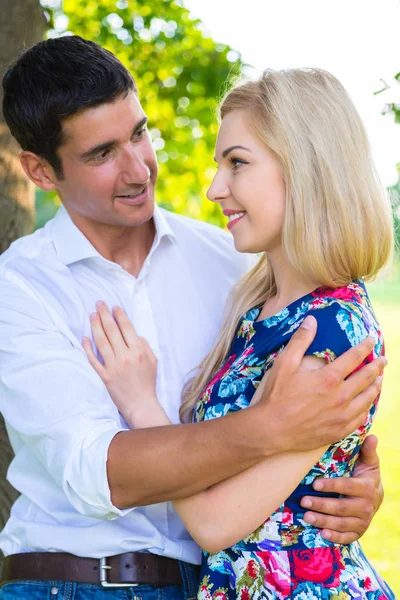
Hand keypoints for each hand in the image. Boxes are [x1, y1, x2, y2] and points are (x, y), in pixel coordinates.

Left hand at [82, 302, 160, 426]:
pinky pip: (94, 360)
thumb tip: (134, 334)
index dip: (120, 316)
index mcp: (138, 351)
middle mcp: (125, 357)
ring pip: (101, 342)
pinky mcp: (105, 376)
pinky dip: (88, 348)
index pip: (127, 329)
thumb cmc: (148, 382)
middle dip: (105, 315)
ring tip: (92, 315)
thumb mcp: (153, 361)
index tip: (114, 306)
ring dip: (96, 326)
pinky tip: (85, 338)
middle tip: (99, 304)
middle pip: (112, 331)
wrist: (141, 404)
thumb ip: (144, 346)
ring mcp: (113, 366)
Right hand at [257, 315, 386, 451]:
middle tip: (383, 360)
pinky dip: (366, 408)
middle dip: (377, 366)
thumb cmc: (276, 396)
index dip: (365, 347)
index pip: (354, 358)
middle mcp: (340, 396)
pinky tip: (366, 404)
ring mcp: (341, 415)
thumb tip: (312, 320)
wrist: (272, 430)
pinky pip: (360, 418)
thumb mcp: (285, 364)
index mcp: (328, 378)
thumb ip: (300, 341)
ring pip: (367, 399)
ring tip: (379, 379)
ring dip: (375, 386)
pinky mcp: (339, 430)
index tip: (371, 340)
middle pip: (366, 378)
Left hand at [300, 435, 382, 542]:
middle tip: (303, 501)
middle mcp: (366, 507)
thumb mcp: (368, 463)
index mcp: (367, 488)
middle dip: (322, 505)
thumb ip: (367, 451)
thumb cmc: (364, 475)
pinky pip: (347, 537)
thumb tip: (371, 436)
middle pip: (342, 508)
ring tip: (306, 516)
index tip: (315, 484)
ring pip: (341, 523)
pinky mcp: (358, 532)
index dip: (332, 486)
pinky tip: (321, 533)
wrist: (375, 498)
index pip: (348, 487)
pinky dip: (335, 537)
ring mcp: (363, 521)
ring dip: (323, 521)